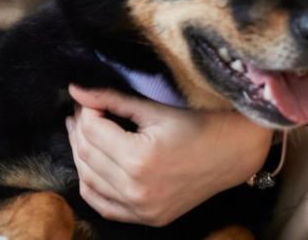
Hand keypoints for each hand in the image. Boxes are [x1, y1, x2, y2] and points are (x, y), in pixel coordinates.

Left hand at [65, 85, 271, 226]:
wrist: (232, 153)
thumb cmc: (197, 124)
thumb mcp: (153, 108)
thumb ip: (111, 99)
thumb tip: (75, 90)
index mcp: (140, 159)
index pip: (92, 131)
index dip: (86, 111)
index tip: (88, 100)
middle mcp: (138, 189)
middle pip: (86, 156)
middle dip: (80, 130)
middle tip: (83, 113)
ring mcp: (142, 209)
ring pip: (89, 182)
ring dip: (81, 156)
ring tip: (84, 134)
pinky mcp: (147, 218)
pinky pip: (103, 205)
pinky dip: (91, 185)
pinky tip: (91, 164)